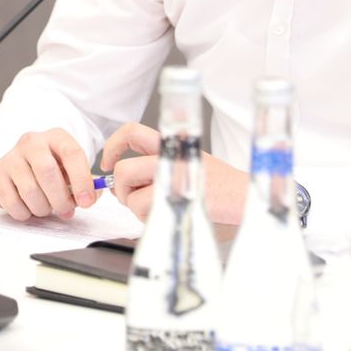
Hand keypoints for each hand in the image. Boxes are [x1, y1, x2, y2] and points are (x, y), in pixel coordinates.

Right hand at [0, 129, 99, 220]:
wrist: (22, 163)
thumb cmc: (52, 168)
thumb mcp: (71, 169)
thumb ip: (86, 183)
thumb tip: (91, 197)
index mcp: (55, 137)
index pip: (72, 154)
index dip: (82, 180)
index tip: (86, 201)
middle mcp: (31, 142)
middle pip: (47, 173)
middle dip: (60, 199)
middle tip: (66, 211)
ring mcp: (10, 157)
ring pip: (30, 191)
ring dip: (43, 208)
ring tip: (46, 207)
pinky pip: (12, 203)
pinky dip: (25, 213)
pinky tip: (29, 207)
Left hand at [100, 123, 248, 224]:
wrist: (242, 197)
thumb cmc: (214, 186)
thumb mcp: (184, 163)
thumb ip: (152, 167)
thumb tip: (117, 182)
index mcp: (171, 143)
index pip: (132, 131)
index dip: (113, 146)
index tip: (108, 163)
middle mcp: (169, 155)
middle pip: (123, 168)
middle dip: (121, 189)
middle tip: (133, 197)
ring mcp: (170, 176)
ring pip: (129, 193)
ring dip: (136, 207)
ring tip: (157, 208)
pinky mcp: (172, 197)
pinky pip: (142, 210)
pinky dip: (147, 218)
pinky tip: (166, 214)